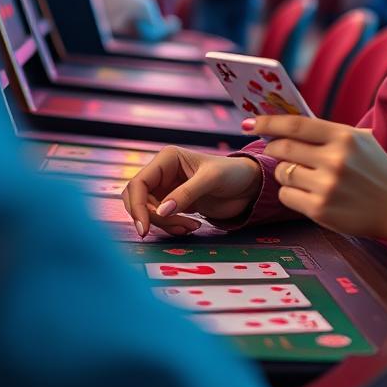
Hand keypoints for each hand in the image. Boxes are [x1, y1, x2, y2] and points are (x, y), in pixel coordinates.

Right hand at [122, 146, 262, 237]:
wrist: (248, 186)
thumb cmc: (233, 174)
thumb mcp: (211, 179)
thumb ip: (187, 193)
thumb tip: (160, 211)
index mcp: (167, 159)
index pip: (139, 183)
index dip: (138, 206)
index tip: (145, 228)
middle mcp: (163, 173)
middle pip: (138, 200)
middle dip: (152, 217)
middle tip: (178, 226)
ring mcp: (167, 189)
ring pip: (148, 212)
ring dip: (165, 224)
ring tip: (190, 226)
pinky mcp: (173, 204)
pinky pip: (160, 219)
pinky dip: (171, 226)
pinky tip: (191, 226)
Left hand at [242, 115, 386, 242]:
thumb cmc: (376, 170)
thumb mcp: (360, 141)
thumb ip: (328, 131)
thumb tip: (288, 121)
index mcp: (344, 137)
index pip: (296, 124)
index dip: (269, 121)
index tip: (251, 122)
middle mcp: (334, 159)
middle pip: (283, 148)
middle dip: (273, 147)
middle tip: (274, 148)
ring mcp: (326, 186)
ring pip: (281, 173)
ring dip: (284, 172)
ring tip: (301, 174)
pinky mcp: (320, 210)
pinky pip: (287, 196)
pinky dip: (290, 193)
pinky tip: (306, 192)